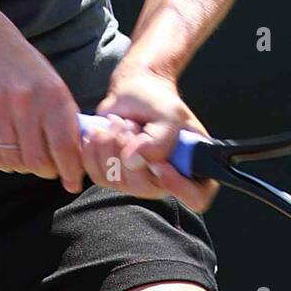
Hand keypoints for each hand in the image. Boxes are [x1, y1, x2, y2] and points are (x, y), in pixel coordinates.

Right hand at [0, 24, 84, 193]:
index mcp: (52, 95)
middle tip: (48, 169)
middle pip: (37, 160)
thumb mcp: (54, 86)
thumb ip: (65, 119)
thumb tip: (79, 157)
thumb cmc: (28, 72)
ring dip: (23, 167)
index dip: (70, 170)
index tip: (72, 182)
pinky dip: (3, 162)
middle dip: (47, 172)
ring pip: (13, 160)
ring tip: (27, 158)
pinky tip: (9, 155)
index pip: (64, 145)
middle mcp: (25, 101)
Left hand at [89, 66, 219, 213]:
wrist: (134, 93)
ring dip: (111, 145)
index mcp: (192, 167)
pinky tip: (101, 131)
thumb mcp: (169, 113)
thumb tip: (133, 161)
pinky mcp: (114, 176)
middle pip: (146, 188)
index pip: (197, 197)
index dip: (179, 187)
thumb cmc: (159, 101)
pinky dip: (94, 150)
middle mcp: (166, 181)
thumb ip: (159, 140)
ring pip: (118, 181)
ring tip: (119, 122)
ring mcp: (139, 182)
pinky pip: (99, 175)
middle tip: (131, 124)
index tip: (159, 163)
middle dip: (130, 152)